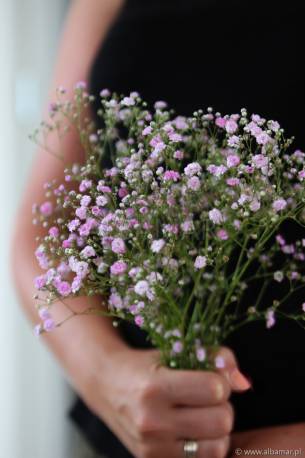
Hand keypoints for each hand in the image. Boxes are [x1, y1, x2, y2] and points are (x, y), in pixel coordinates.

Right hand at [83, 346, 250, 457]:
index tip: (208, 377)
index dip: (219, 380)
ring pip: (217, 447)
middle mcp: (152, 422)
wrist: (107, 386)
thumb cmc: (144, 366)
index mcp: (155, 388)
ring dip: (217, 430)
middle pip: (221, 421)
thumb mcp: (174, 351)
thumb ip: (214, 358)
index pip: (214, 389)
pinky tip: (193, 432)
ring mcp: (152, 449)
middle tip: (206, 398)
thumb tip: (244, 383)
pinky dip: (206, 447)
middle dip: (221, 405)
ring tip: (201, 416)